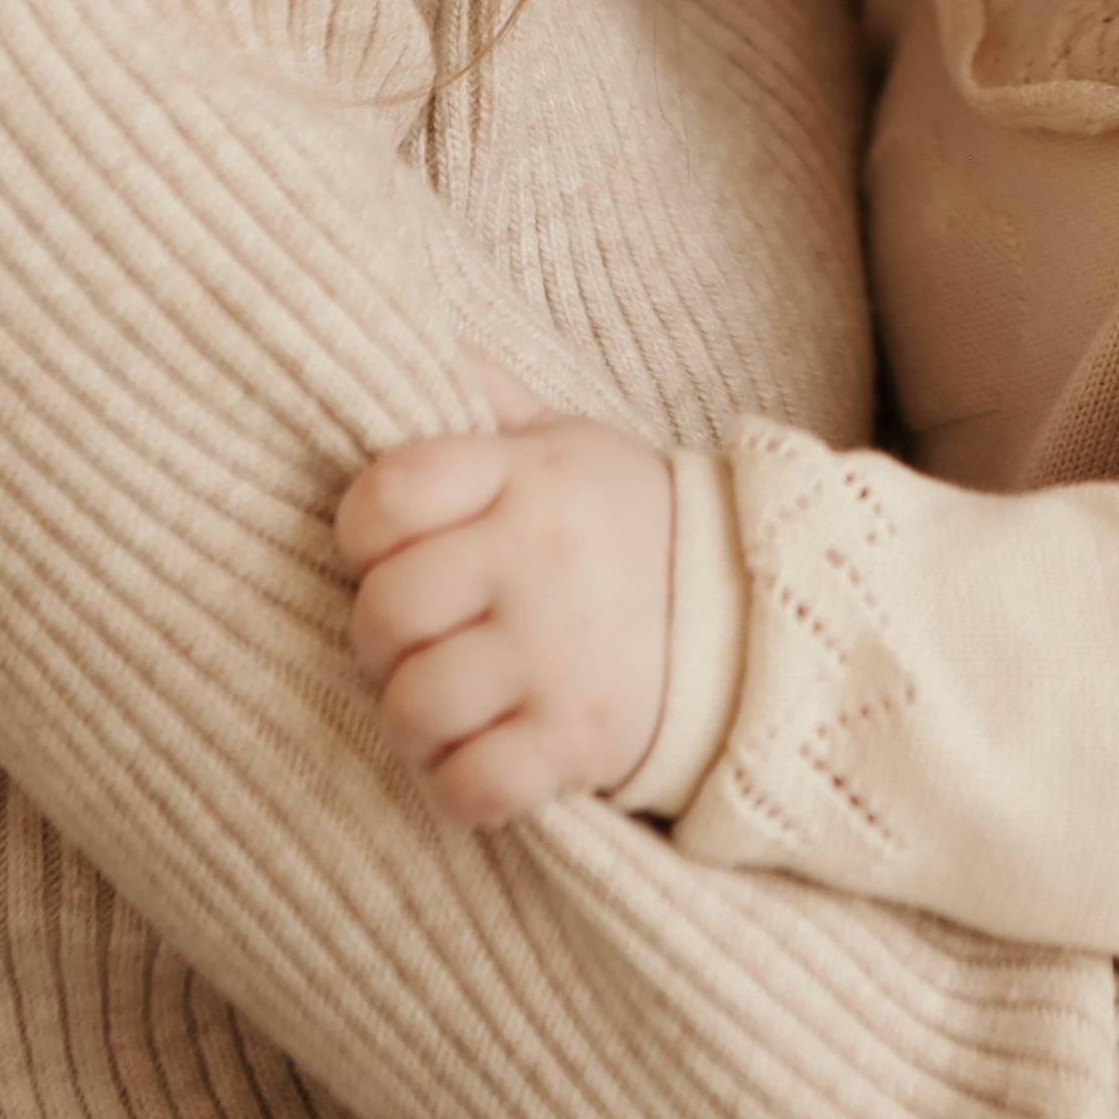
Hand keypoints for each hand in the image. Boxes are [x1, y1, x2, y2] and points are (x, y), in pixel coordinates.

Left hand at [336, 369, 673, 827]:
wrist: (755, 608)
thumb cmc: (625, 523)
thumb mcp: (564, 441)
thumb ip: (483, 398)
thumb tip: (400, 333)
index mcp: (529, 477)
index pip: (385, 497)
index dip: (364, 532)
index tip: (394, 549)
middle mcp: (542, 561)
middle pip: (386, 611)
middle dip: (384, 637)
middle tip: (423, 638)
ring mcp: (563, 655)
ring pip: (415, 706)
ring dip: (417, 718)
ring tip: (451, 702)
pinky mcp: (583, 738)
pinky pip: (472, 785)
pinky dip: (465, 782)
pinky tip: (490, 752)